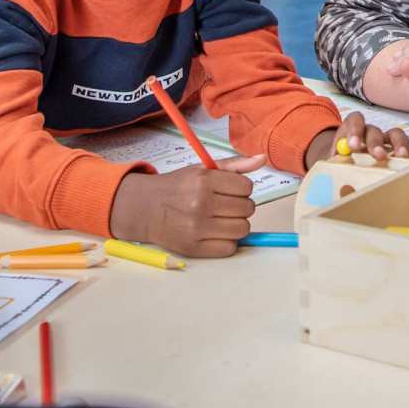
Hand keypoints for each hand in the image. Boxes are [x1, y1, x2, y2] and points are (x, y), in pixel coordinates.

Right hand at [109, 154, 265, 256]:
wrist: (146, 208)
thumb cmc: (178, 186)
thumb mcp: (203, 169)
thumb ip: (235, 165)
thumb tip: (262, 159)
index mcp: (204, 181)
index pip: (246, 187)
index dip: (242, 188)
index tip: (230, 190)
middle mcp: (201, 204)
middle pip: (247, 209)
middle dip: (240, 206)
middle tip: (224, 205)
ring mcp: (197, 228)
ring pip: (242, 229)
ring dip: (236, 224)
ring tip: (221, 218)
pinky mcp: (194, 248)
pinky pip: (230, 248)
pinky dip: (227, 241)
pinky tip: (215, 232)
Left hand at [304, 113, 408, 167]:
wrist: (343, 165)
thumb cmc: (338, 162)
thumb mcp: (330, 161)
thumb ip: (329, 163)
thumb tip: (329, 172)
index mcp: (351, 129)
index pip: (354, 121)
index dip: (355, 130)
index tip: (353, 146)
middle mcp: (369, 131)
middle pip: (374, 130)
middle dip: (376, 142)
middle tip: (378, 156)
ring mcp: (385, 139)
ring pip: (394, 134)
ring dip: (398, 144)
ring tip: (402, 156)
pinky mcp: (397, 149)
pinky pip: (406, 147)